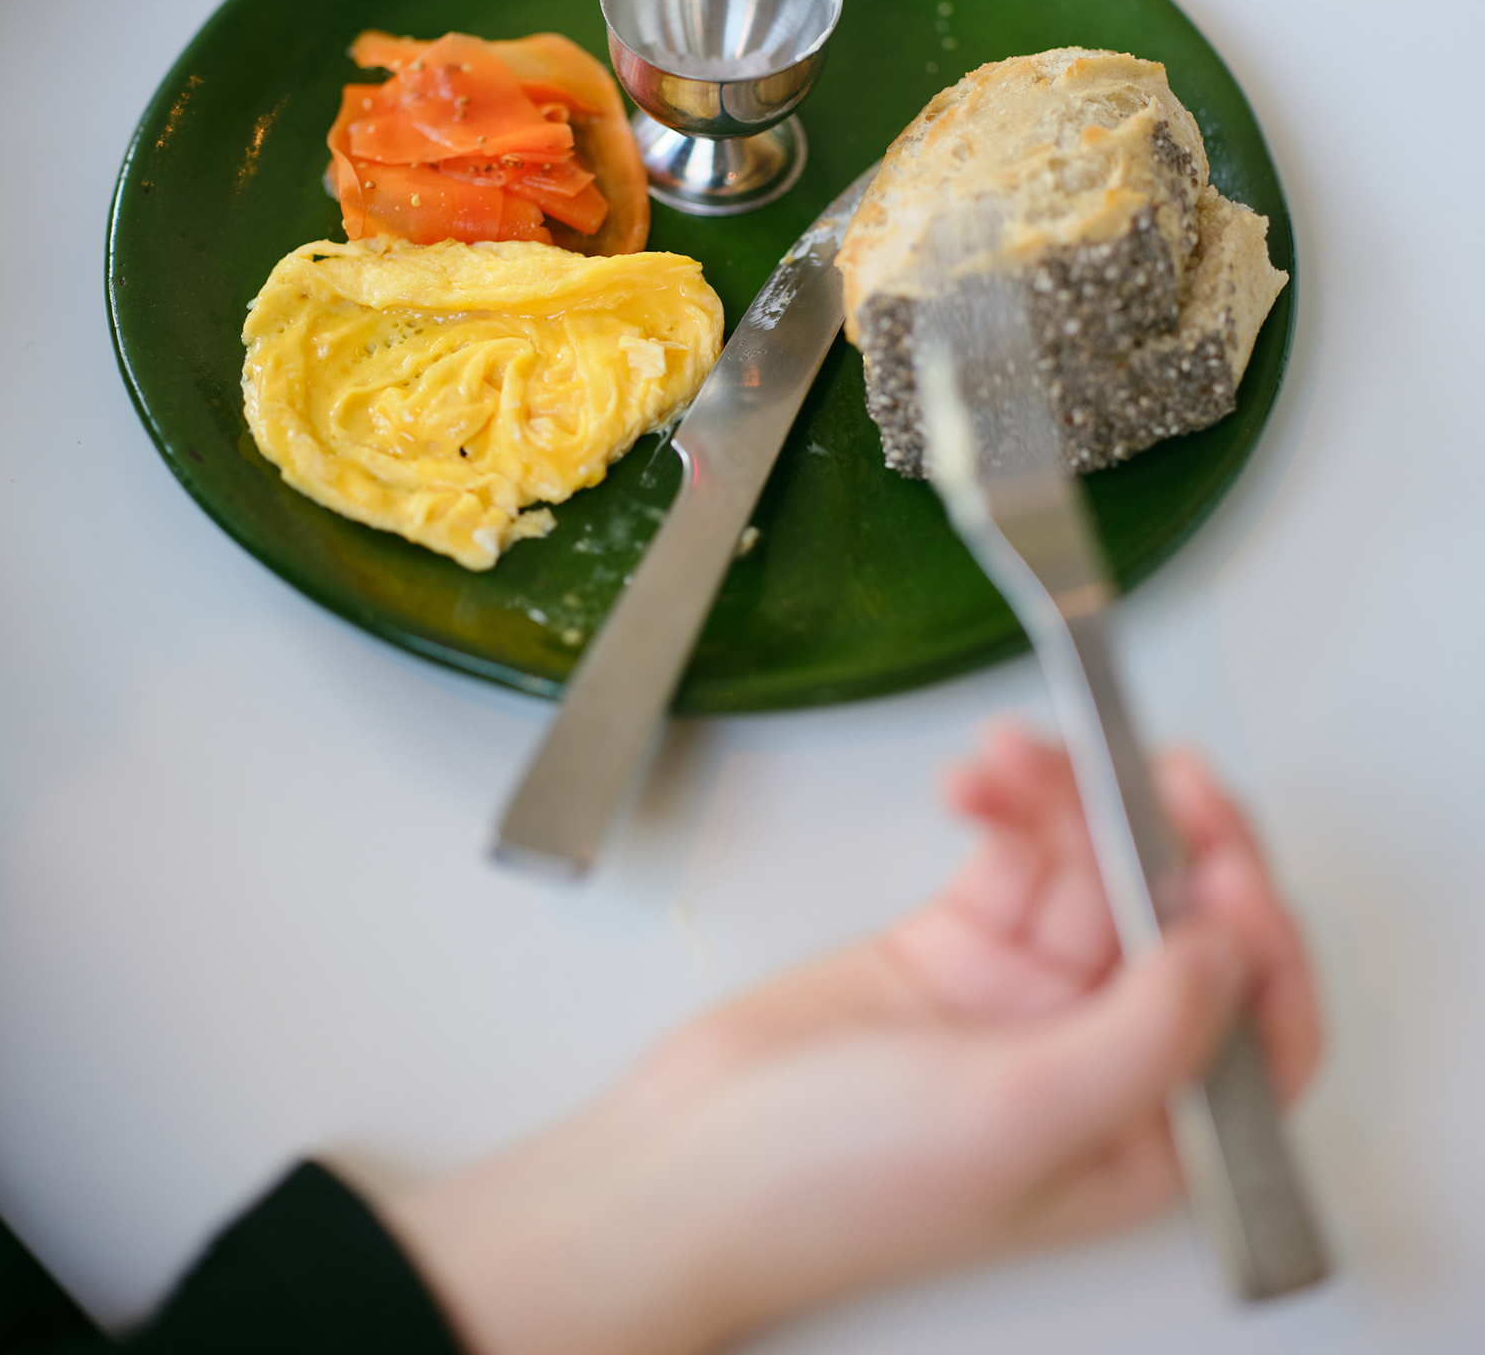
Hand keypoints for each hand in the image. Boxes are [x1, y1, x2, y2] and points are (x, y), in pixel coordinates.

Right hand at [380, 726, 1319, 1354]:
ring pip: (1089, 865)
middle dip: (1156, 830)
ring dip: (1063, 797)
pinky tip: (974, 780)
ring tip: (1009, 755)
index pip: (1253, 1026)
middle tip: (1132, 759)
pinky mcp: (956, 944)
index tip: (1216, 851)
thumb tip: (1233, 952)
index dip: (1255, 933)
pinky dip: (1005, 803)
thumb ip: (1144, 1037)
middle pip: (1174, 920)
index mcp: (1140, 1138)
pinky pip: (1013, 849)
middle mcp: (1095, 1065)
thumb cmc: (831, 1186)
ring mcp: (1024, 999)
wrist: (687, 1160)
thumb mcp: (1015, 1118)